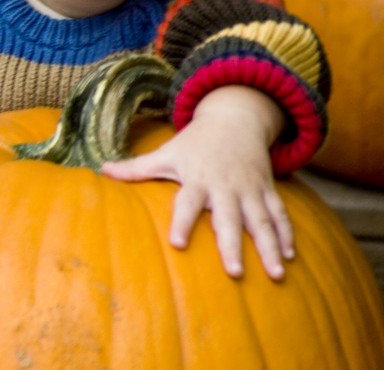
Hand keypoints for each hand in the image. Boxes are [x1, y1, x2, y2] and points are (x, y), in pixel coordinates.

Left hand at [101, 86, 291, 279]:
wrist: (235, 118)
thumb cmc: (194, 143)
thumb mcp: (165, 152)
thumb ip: (136, 167)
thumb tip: (102, 170)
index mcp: (197, 179)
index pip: (187, 203)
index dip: (182, 222)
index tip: (177, 244)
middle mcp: (225, 187)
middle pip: (229, 219)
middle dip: (232, 245)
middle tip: (235, 273)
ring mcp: (250, 189)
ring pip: (262, 221)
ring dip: (270, 246)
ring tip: (277, 274)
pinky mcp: (267, 189)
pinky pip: (279, 213)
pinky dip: (287, 233)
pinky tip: (291, 257)